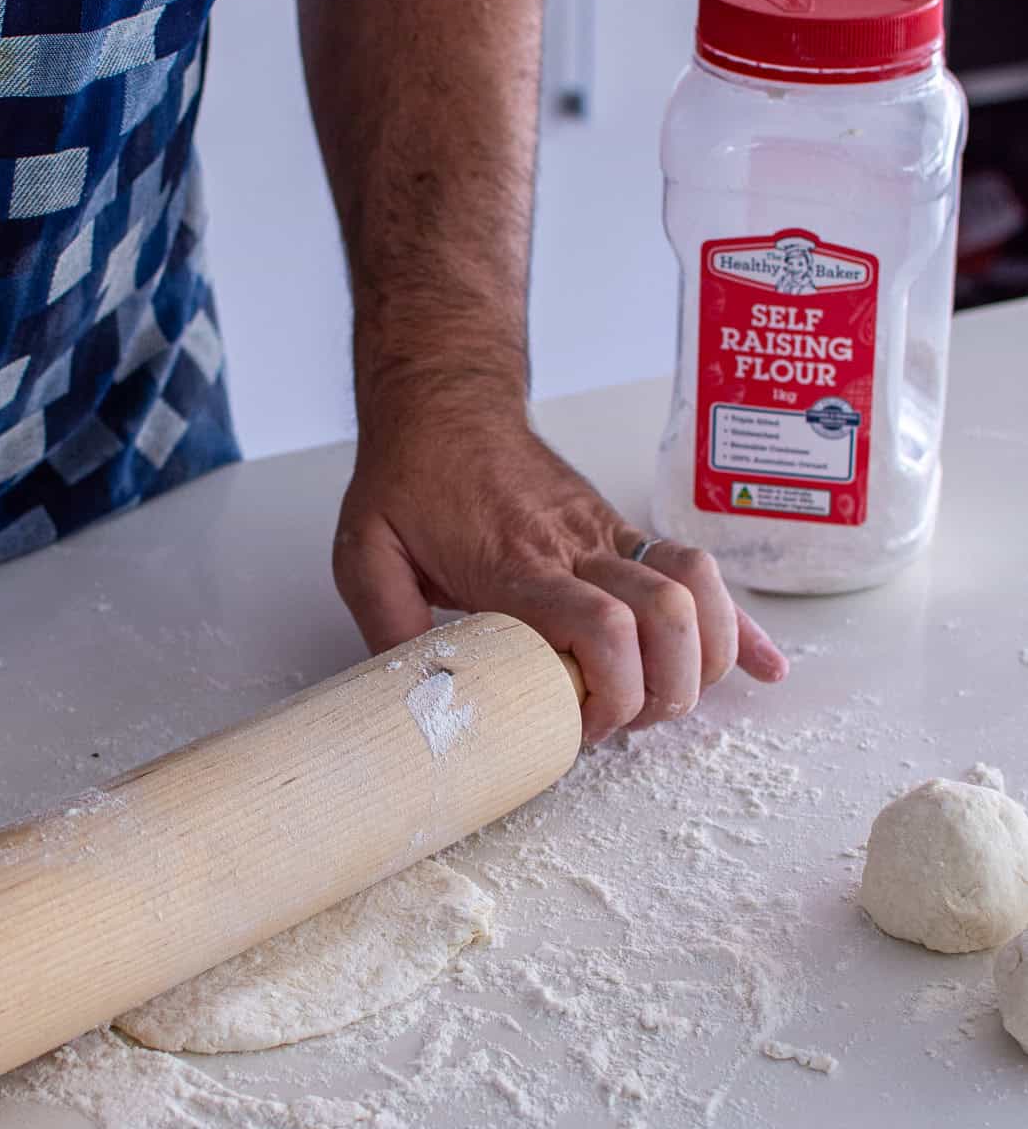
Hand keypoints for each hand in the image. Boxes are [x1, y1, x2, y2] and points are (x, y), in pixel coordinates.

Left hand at [333, 407, 786, 744]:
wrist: (444, 402)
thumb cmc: (409, 477)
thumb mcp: (365, 551)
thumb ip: (388, 625)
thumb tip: (420, 695)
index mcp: (515, 563)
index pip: (599, 625)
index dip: (612, 690)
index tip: (584, 726)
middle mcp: (575, 548)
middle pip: (666, 616)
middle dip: (664, 690)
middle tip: (625, 724)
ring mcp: (609, 537)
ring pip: (698, 589)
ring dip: (705, 658)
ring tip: (671, 701)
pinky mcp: (624, 533)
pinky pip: (699, 573)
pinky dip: (738, 625)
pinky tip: (764, 668)